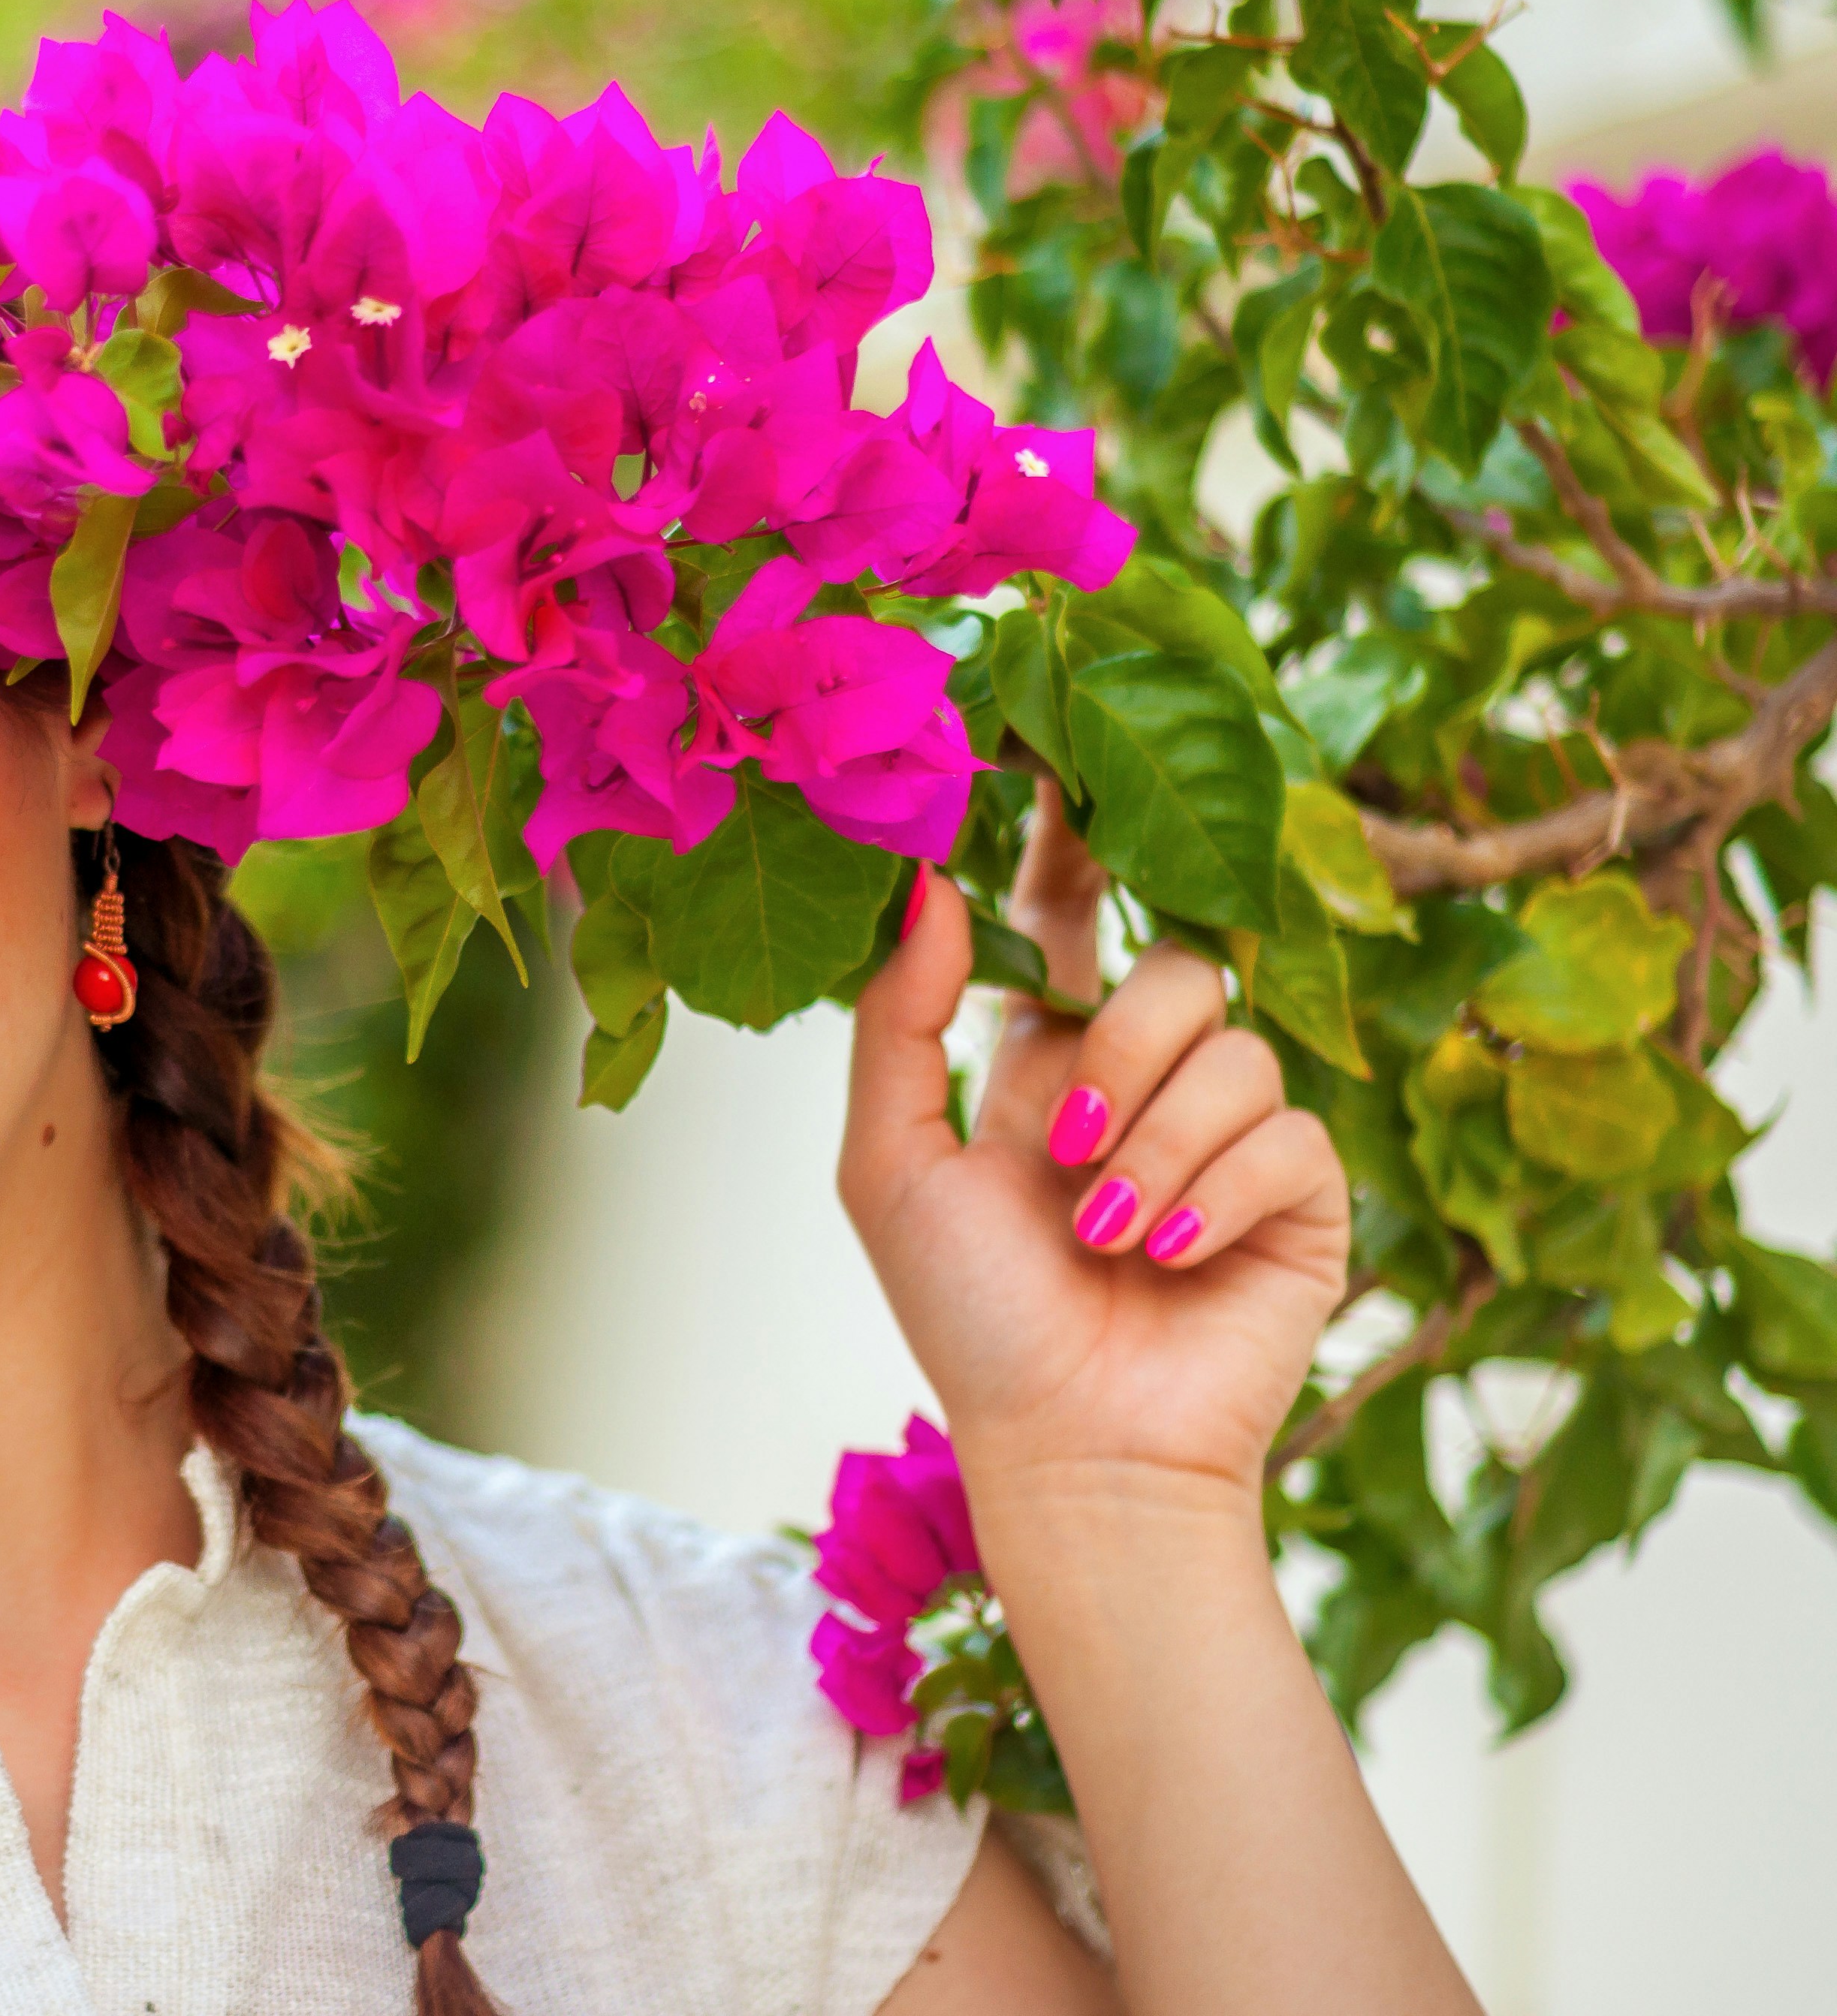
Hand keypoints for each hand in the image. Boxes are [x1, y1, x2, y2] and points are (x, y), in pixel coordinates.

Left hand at [838, 785, 1348, 1516]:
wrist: (1069, 1445)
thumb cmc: (970, 1315)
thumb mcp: (892, 1160)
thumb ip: (899, 1018)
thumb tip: (925, 877)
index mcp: (1049, 1055)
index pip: (1074, 910)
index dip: (1080, 832)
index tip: (1068, 754)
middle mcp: (1150, 1078)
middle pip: (1174, 968)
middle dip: (1118, 1051)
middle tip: (1063, 1151)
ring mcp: (1236, 1133)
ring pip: (1237, 1048)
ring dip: (1158, 1144)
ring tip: (1108, 1235)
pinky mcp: (1307, 1196)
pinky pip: (1288, 1134)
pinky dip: (1219, 1194)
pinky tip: (1174, 1256)